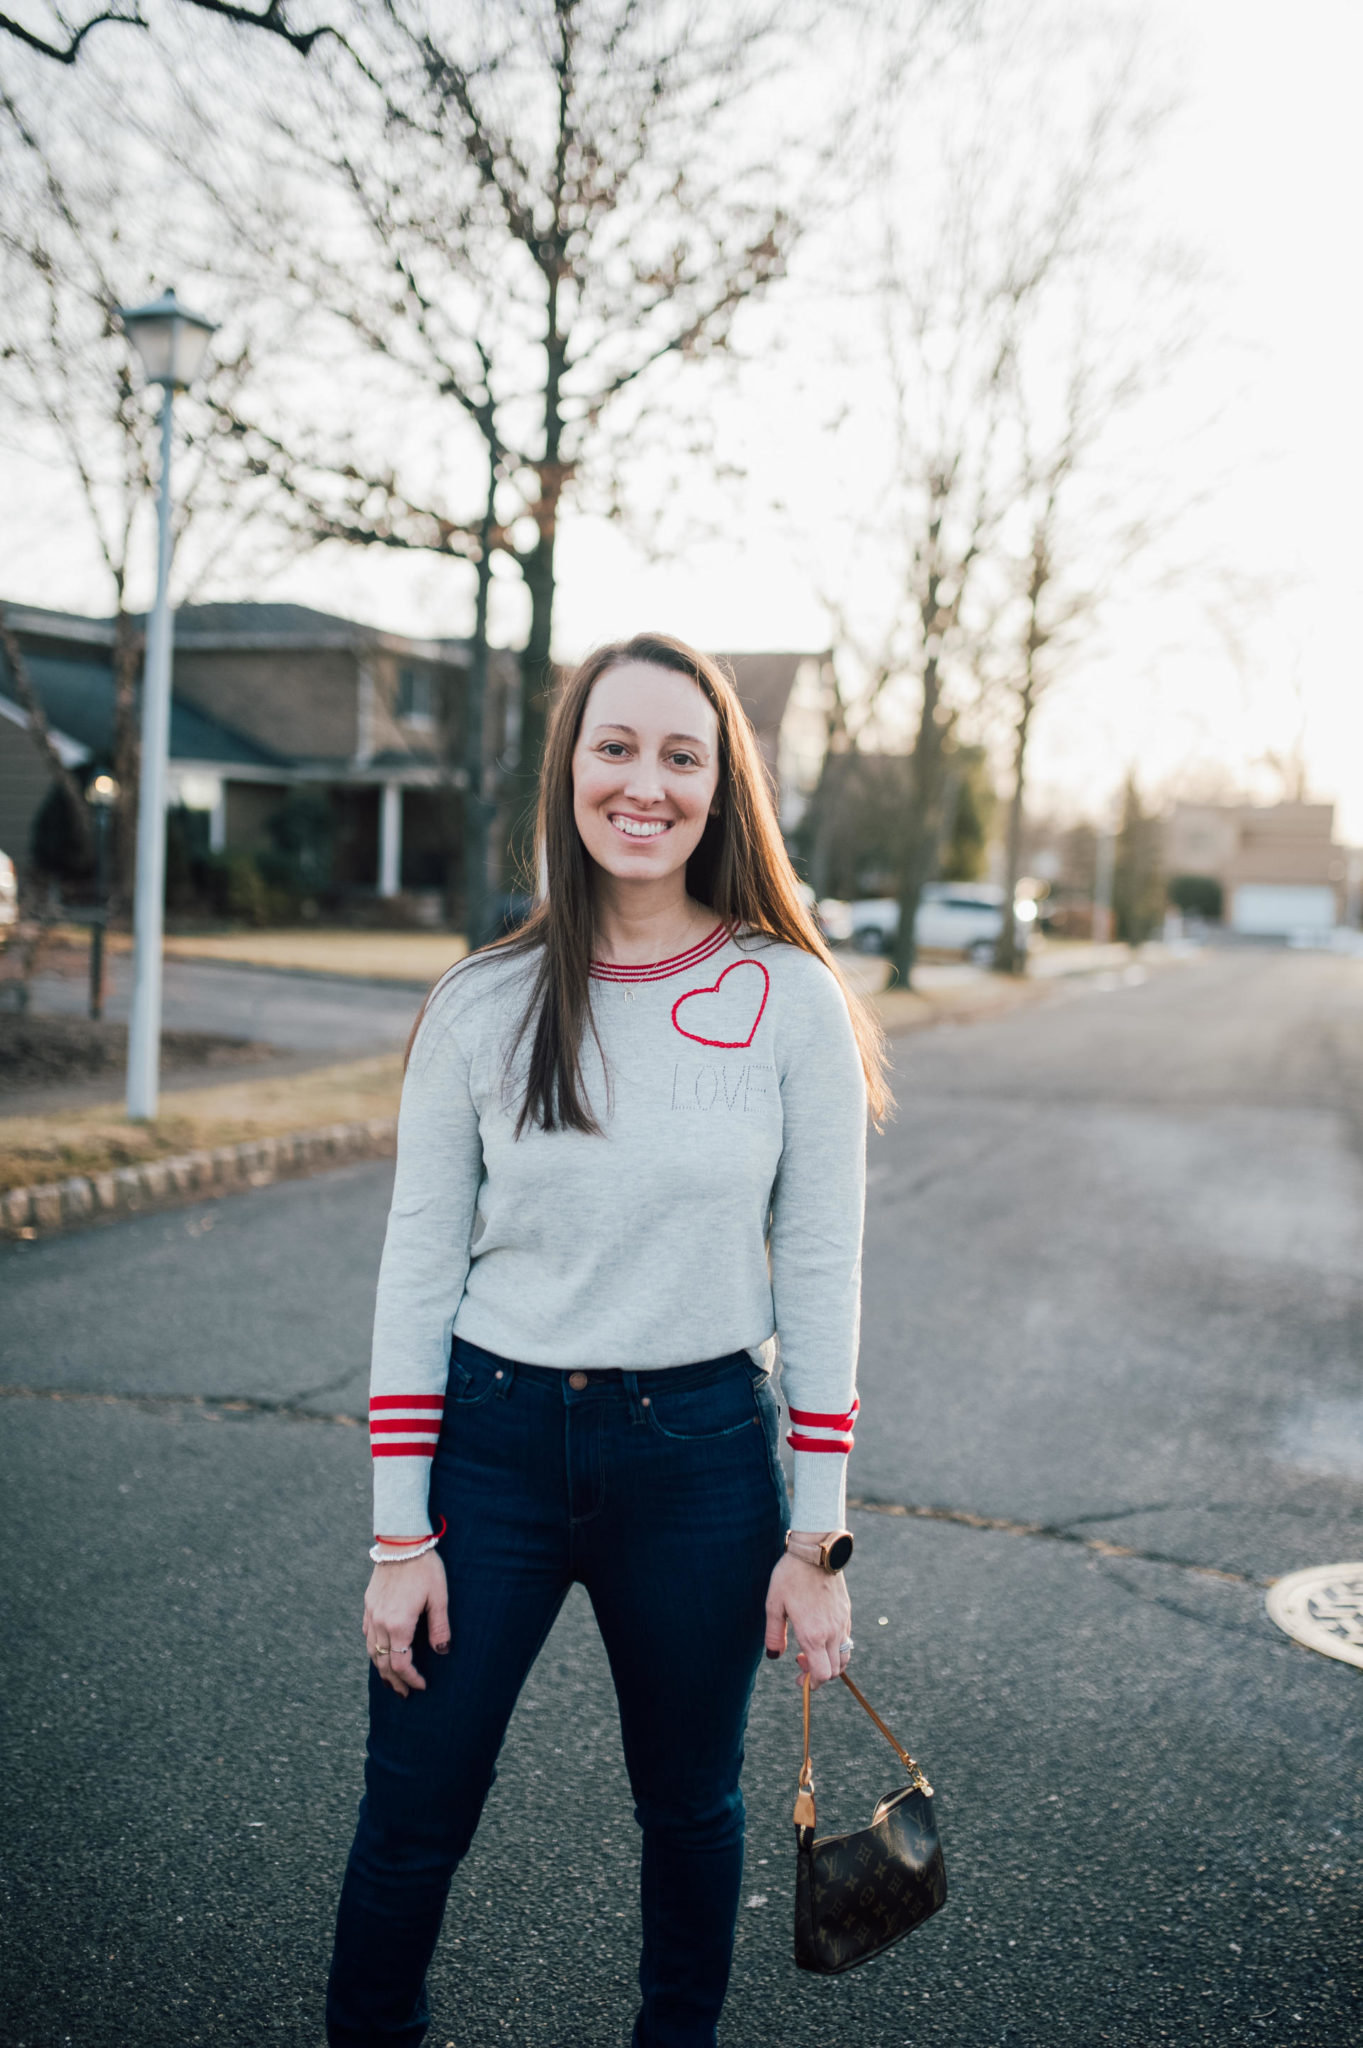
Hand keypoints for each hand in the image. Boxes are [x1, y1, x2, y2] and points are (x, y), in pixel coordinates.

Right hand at [362, 1550, 450, 1696]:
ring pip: (372, 1650)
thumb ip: (439, 1627)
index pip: (400, 1664)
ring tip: (391, 1679)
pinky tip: (381, 1650)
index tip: (421, 1686)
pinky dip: (374, 1648)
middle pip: (383, 1662)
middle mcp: (380, 1622)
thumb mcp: (438, 1597)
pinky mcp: (369, 1603)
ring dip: (381, 1667)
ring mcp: (371, 1613)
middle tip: (404, 1693)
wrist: (401, 1541)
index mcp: (398, 1624)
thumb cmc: (424, 1567)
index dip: (410, 1678)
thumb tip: (443, 1652)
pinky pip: (367, 1633)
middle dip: (394, 1681)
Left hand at [764, 1551, 851, 1691]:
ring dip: (829, 1662)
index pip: (822, 1674)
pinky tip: (820, 1633)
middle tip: (800, 1662)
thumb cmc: (791, 1576)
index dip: (810, 1684)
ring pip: (844, 1657)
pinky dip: (835, 1647)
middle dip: (818, 1675)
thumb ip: (774, 1634)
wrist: (816, 1552)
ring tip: (811, 1649)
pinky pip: (846, 1640)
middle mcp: (832, 1632)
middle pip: (835, 1670)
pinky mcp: (847, 1613)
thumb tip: (775, 1656)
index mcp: (813, 1634)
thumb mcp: (774, 1605)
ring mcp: (842, 1623)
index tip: (798, 1680)